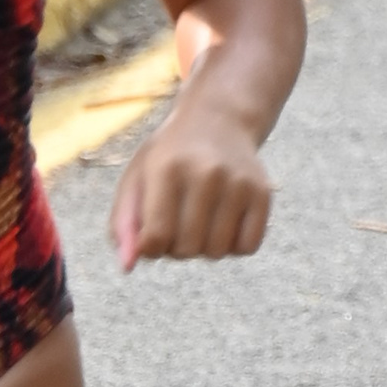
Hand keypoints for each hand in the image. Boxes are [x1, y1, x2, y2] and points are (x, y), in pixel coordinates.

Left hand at [112, 94, 274, 269]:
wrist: (218, 119)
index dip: (150, 248)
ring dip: (204, 248)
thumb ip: (123, 224)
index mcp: (167, 168)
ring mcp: (238, 183)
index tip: (152, 234)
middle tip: (178, 223)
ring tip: (200, 222)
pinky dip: (233, 245)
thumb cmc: (169, 157)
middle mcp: (206, 173)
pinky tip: (224, 222)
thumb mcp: (136, 178)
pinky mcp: (262, 192)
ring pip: (217, 252)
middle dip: (176, 248)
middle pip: (186, 249)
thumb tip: (128, 267)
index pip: (155, 238)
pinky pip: (247, 247)